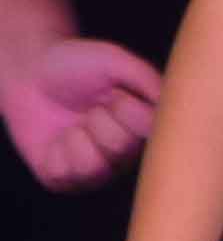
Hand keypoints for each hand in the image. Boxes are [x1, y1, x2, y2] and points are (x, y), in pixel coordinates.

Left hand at [5, 36, 161, 190]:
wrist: (30, 73)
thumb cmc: (76, 65)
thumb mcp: (116, 61)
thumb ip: (148, 80)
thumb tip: (173, 104)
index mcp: (142, 130)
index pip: (151, 133)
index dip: (128, 109)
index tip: (115, 93)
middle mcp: (124, 155)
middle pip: (121, 147)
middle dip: (100, 119)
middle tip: (90, 107)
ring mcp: (95, 171)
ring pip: (94, 165)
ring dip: (77, 135)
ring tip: (73, 123)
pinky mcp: (64, 179)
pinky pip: (65, 173)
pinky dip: (56, 149)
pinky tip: (56, 137)